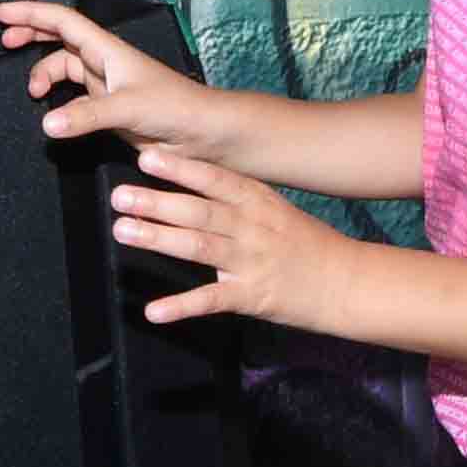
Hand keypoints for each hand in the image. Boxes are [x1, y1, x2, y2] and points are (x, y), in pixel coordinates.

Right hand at [5, 0, 232, 162]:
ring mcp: (105, 85)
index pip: (64, 21)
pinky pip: (74, 99)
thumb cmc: (175, 107)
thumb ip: (86, 115)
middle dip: (32, 36)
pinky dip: (59, 104)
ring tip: (34, 93)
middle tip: (4, 42)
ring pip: (65, 70)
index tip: (3, 13)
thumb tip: (47, 122)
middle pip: (60, 39)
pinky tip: (54, 116)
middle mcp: (104, 62)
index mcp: (108, 49)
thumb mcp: (128, 108)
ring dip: (45, 75)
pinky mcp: (108, 109)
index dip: (33, 13)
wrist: (201, 134)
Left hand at [103, 146, 352, 328]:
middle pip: (199, 211)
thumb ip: (237, 198)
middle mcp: (253, 227)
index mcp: (259, 201)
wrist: (347, 282)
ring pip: (199, 247)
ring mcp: (252, 262)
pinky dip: (180, 306)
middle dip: (157, 202)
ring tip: (122, 232)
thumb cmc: (306, 243)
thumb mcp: (276, 209)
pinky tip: (152, 310)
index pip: (215, 179)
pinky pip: (211, 300)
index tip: (146, 156)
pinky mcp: (251, 297)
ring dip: (159, 238)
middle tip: (119, 196)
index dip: (180, 168)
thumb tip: (191, 181)